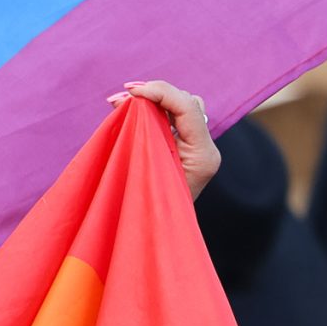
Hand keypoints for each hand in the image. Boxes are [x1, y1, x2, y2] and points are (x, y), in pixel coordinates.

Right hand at [124, 79, 217, 199]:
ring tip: (122, 102)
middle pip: (187, 102)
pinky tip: (129, 108)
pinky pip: (175, 117)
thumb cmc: (148, 208)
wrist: (160, 232)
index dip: (159, 92)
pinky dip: (154, 109)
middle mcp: (206, 149)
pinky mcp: (188, 148)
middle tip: (120, 98)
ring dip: (153, 99)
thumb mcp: (144, 171)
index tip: (129, 92)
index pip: (188, 108)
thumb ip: (141, 134)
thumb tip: (128, 100)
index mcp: (203, 156)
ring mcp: (199, 148)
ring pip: (183, 106)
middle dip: (153, 94)